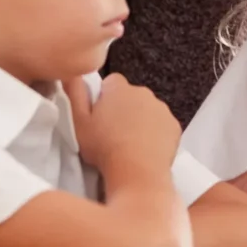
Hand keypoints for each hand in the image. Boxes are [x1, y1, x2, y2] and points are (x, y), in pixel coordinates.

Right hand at [64, 73, 180, 173]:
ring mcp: (162, 108)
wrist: (137, 173)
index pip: (111, 82)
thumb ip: (75, 93)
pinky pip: (162, 124)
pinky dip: (156, 132)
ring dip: (140, 119)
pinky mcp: (174, 126)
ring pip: (148, 109)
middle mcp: (143, 92)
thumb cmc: (104, 148)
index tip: (100, 115)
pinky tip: (146, 148)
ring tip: (129, 143)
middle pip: (130, 95)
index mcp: (119, 88)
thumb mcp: (79, 122)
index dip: (104, 97)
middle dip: (123, 108)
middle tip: (112, 132)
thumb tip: (73, 74)